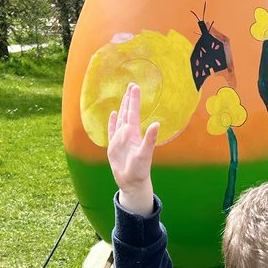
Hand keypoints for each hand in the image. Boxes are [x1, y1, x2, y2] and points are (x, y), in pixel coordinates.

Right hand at [107, 82, 159, 214]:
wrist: (132, 182)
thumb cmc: (140, 170)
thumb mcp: (145, 154)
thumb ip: (150, 139)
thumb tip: (156, 124)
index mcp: (134, 134)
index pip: (134, 112)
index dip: (134, 99)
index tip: (135, 86)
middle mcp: (127, 134)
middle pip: (127, 113)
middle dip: (129, 99)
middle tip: (131, 85)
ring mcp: (120, 139)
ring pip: (120, 119)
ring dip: (121, 108)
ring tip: (124, 96)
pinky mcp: (113, 146)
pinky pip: (112, 131)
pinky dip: (112, 122)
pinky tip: (113, 114)